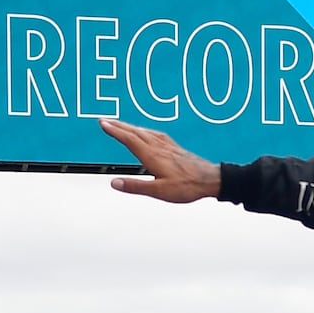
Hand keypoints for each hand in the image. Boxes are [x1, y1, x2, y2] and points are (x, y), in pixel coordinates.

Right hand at [102, 120, 221, 201]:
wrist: (210, 179)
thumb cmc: (188, 186)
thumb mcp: (159, 191)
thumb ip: (136, 186)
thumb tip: (114, 183)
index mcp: (152, 156)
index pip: (129, 139)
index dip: (115, 131)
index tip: (103, 124)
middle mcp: (159, 147)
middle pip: (135, 132)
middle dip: (118, 125)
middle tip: (105, 120)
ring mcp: (167, 146)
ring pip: (144, 132)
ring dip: (130, 127)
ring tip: (120, 124)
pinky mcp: (174, 147)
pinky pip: (155, 134)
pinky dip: (145, 130)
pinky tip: (146, 132)